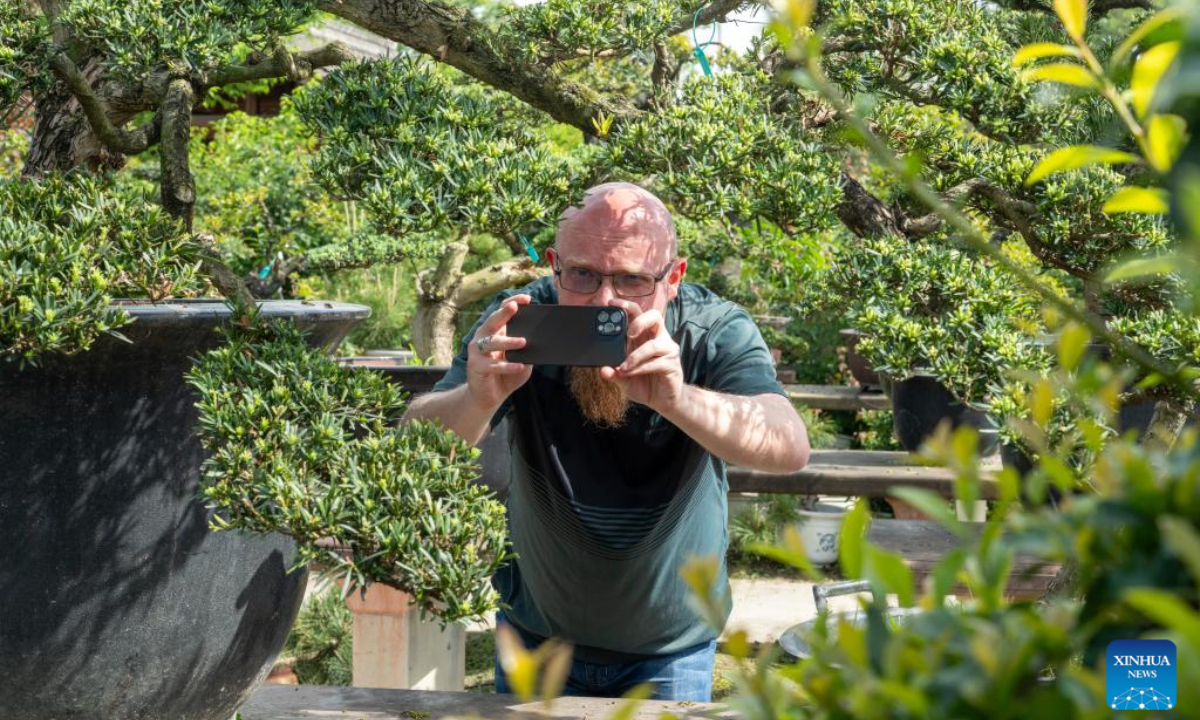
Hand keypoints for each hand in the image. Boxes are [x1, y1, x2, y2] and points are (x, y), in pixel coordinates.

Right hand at [466, 294, 533, 410]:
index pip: (501, 311)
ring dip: (508, 341)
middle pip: (492, 321)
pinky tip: (520, 366)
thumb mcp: (522, 360)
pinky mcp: (476, 367)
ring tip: (523, 342)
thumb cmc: (507, 375)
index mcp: (494, 332)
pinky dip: (507, 366)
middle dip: (503, 313)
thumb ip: (528, 350)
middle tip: (515, 307)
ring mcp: (477, 352)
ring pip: (491, 342)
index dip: (512, 302)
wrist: (489, 397)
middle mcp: (483, 338)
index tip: (526, 299)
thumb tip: (541, 341)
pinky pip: (493, 365)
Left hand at [599, 299, 684, 413]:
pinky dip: (640, 368)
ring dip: (636, 356)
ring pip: (654, 344)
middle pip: (654, 316)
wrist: (663, 401)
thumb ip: (613, 373)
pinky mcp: (672, 364)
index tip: (611, 303)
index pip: (638, 313)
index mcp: (645, 336)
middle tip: (628, 333)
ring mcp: (667, 350)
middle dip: (639, 321)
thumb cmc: (644, 384)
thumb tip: (602, 369)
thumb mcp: (623, 379)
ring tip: (623, 367)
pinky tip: (631, 374)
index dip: (626, 306)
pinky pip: (656, 362)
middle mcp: (658, 338)